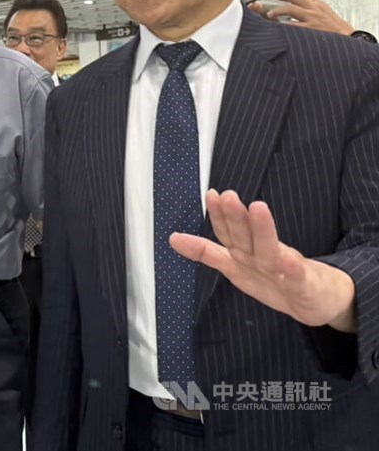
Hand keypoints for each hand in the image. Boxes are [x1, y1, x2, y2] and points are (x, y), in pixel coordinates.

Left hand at [170, 190, 355, 331]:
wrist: (319, 298)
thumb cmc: (275, 277)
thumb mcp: (235, 267)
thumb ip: (206, 252)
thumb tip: (172, 238)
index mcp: (246, 250)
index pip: (228, 230)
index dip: (218, 214)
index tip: (210, 194)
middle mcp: (263, 253)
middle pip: (247, 234)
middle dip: (236, 216)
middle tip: (228, 196)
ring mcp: (283, 267)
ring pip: (271, 248)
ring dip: (263, 228)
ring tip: (257, 208)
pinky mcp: (303, 285)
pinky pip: (296, 276)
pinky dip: (291, 268)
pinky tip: (287, 259)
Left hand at [248, 0, 353, 35]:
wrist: (347, 37)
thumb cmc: (332, 26)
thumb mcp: (322, 11)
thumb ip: (307, 7)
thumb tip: (292, 4)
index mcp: (315, 3)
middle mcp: (313, 8)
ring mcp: (313, 18)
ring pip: (292, 8)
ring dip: (279, 10)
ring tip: (270, 13)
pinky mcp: (312, 29)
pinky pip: (296, 25)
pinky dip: (286, 25)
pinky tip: (278, 26)